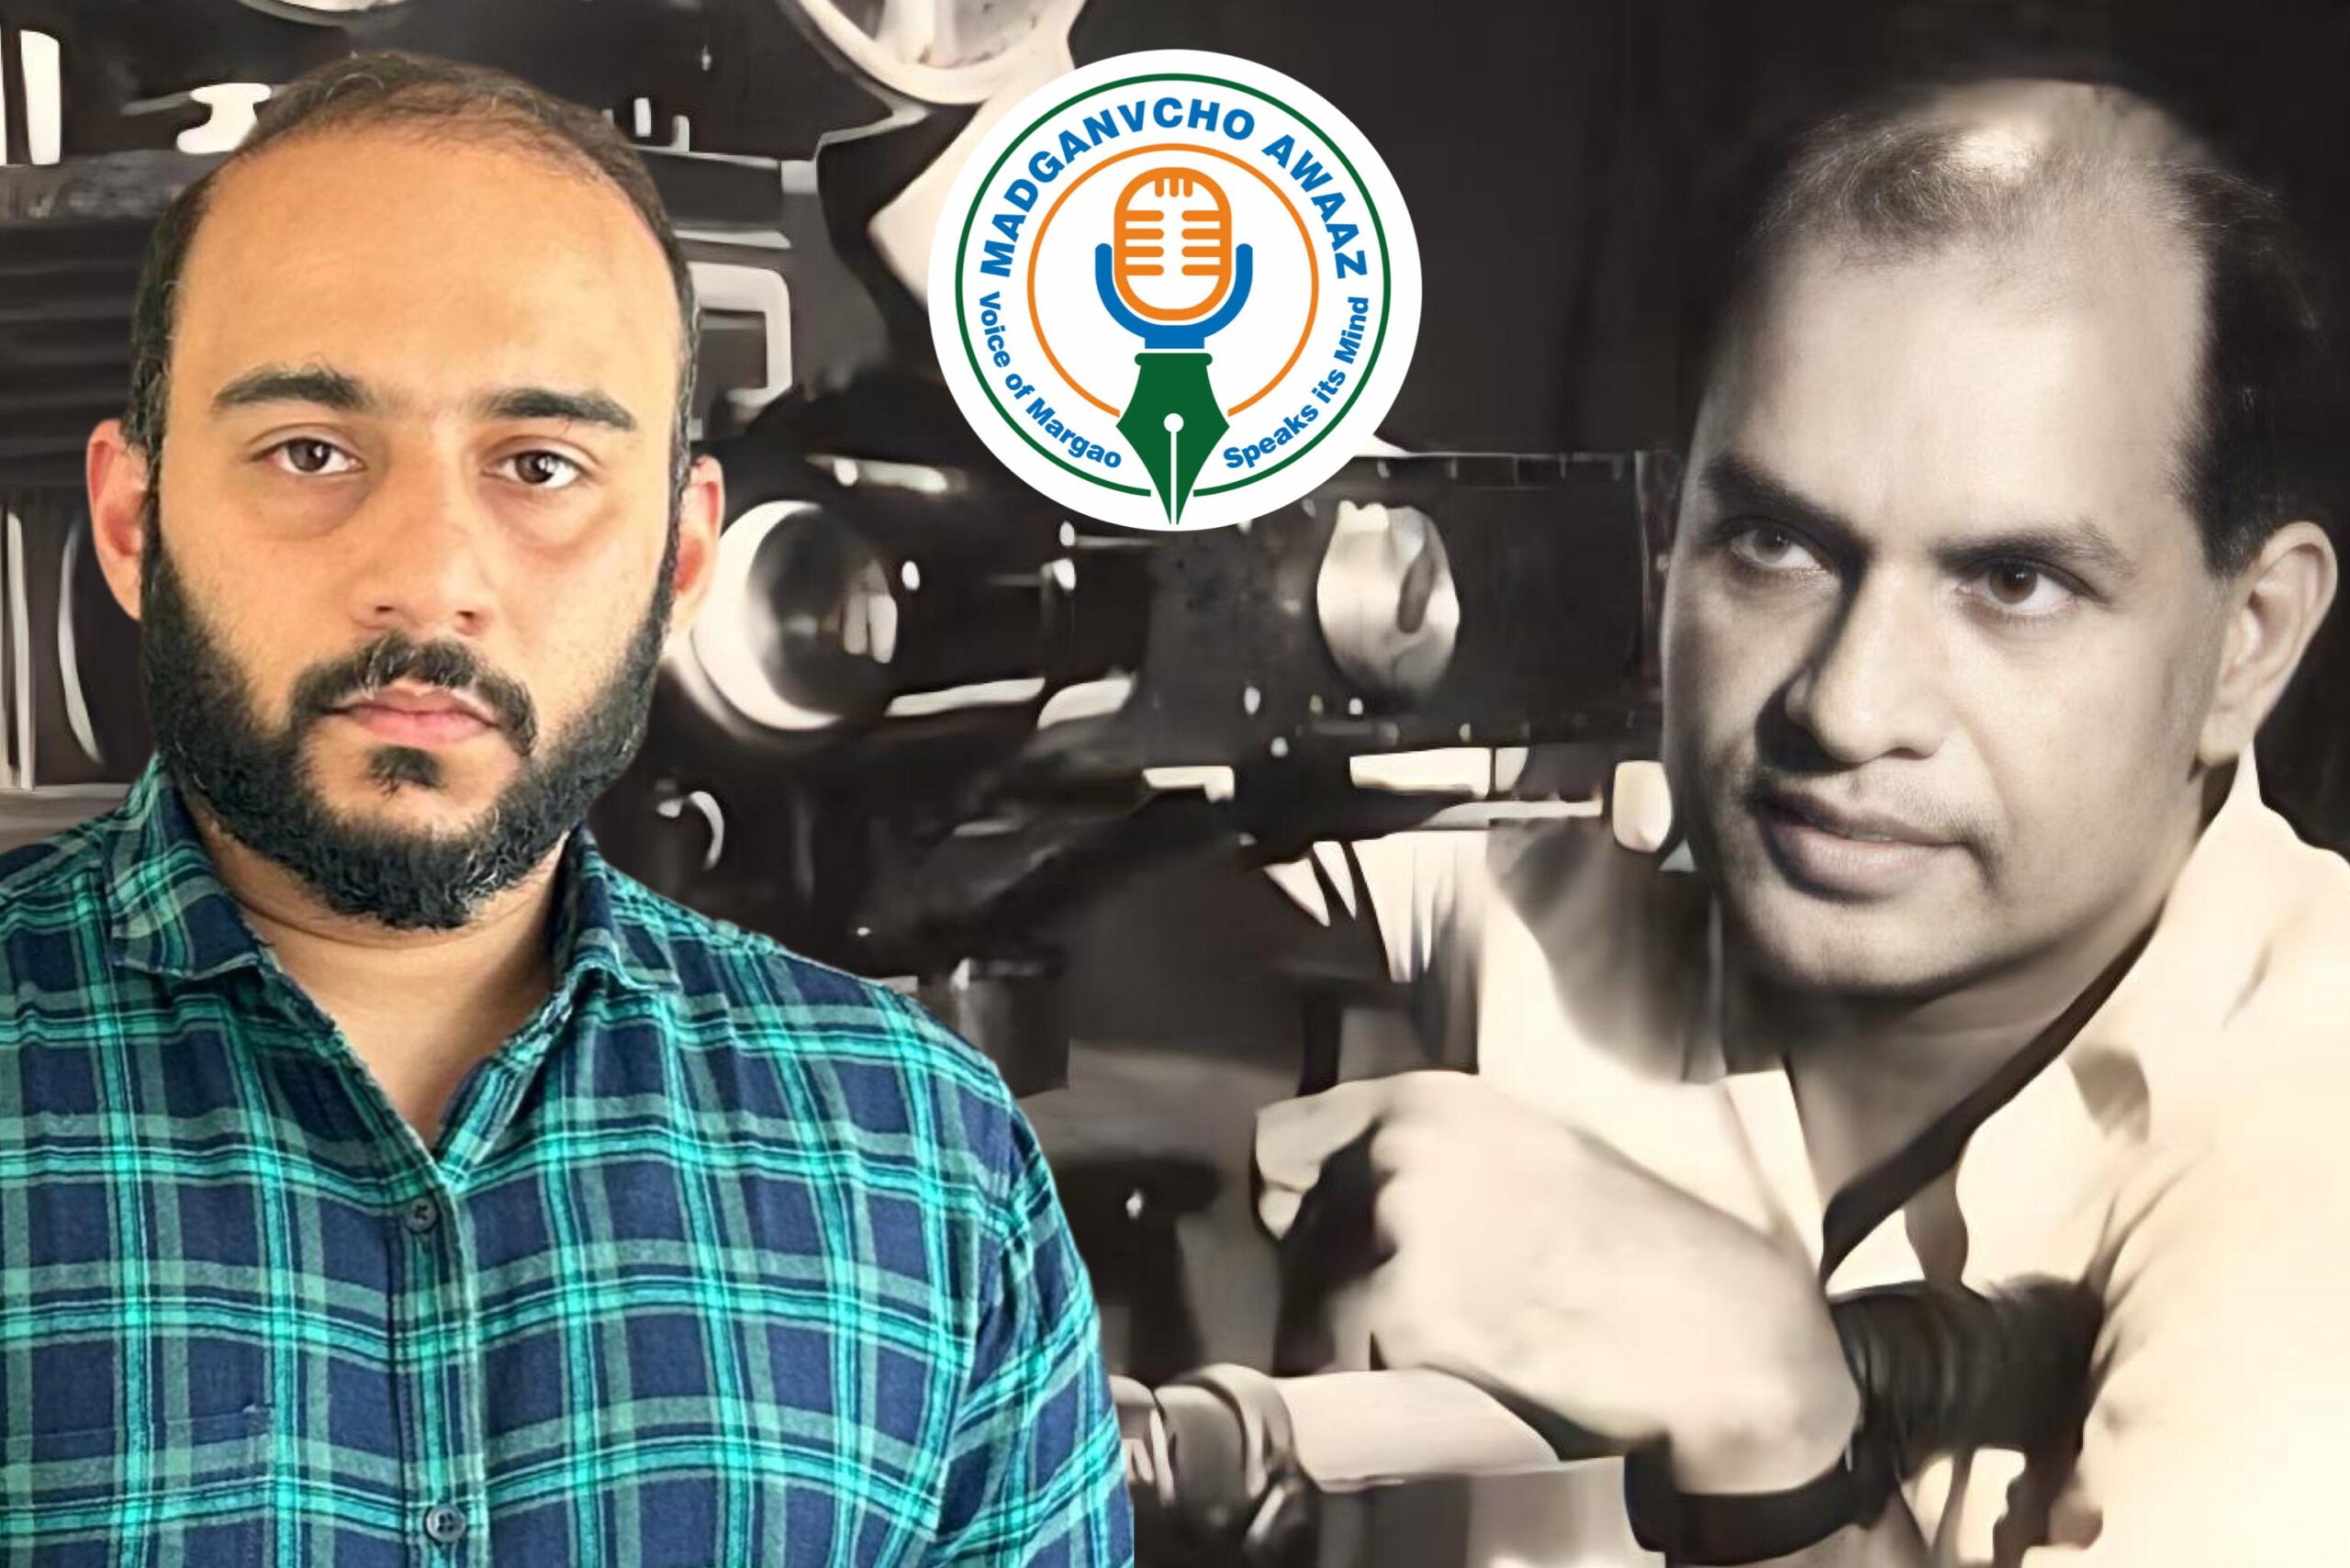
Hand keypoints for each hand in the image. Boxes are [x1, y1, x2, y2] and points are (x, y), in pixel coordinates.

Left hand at [1256, 1070, 1859, 1491]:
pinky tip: (1473, 1368)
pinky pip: (1358, 1362)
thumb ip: (1437, 1151)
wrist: (1717, 1327)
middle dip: (1331, 1272)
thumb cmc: (1637, 1243)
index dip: (1290, 1195)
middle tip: (1415, 1303)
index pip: (1283, 1140)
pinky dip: (1394, 1378)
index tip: (1304, 1227)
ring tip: (1467, 1335)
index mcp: (1429, 1101)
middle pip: (1299, 1230)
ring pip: (1324, 1302)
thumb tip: (1355, 1182)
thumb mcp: (1530, 1147)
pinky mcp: (1408, 1317)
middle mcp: (1403, 1153)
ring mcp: (1403, 1232)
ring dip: (1364, 1332)